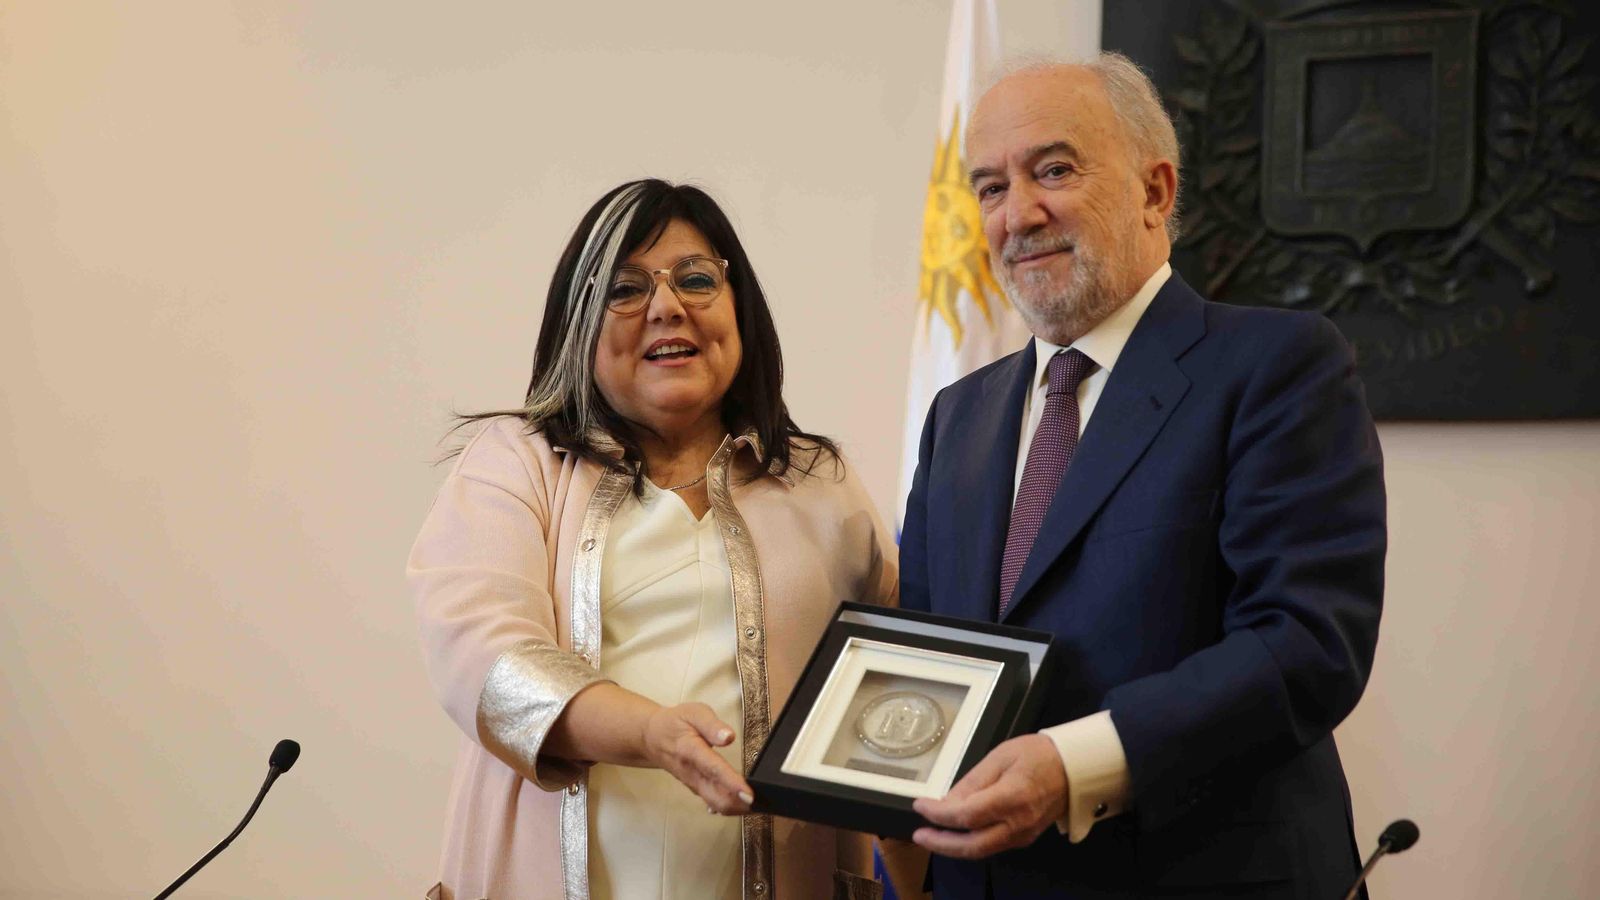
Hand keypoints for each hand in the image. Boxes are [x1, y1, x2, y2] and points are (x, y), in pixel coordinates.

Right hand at [641, 702, 752, 814]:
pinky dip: (731, 805)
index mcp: (691, 750)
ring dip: (738, 807)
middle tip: (766, 802)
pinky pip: (714, 802)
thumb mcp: (693, 712)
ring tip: (761, 804)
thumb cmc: (675, 722)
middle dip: (740, 804)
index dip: (732, 783)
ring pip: (717, 803)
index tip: (749, 793)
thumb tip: (728, 737)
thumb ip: (712, 724)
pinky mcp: (696, 788)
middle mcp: (692, 772)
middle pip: (717, 797)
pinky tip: (744, 804)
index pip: (714, 769)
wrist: (651, 737)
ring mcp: (694, 783)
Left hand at [911, 733, 1067, 858]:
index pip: (966, 815)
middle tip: (919, 835)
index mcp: (1012, 799)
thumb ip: (973, 781)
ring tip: (932, 836)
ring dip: (953, 846)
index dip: (939, 814)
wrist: (1075, 768)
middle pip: (972, 845)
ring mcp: (1023, 835)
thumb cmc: (1038, 754)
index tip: (920, 805)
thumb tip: (948, 801)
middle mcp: (1018, 824)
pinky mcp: (1025, 838)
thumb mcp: (1001, 756)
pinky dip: (971, 842)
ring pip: (981, 850)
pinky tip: (957, 833)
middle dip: (941, 843)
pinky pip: (992, 845)